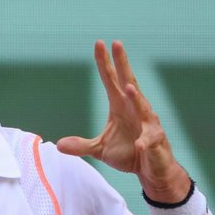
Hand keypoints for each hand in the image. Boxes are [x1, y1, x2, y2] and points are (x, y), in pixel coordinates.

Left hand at [56, 40, 189, 201]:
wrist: (152, 170)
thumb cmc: (129, 153)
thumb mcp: (100, 150)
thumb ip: (81, 146)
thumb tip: (58, 145)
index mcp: (120, 106)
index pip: (111, 80)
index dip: (104, 63)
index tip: (99, 43)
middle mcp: (135, 109)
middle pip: (128, 82)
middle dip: (123, 64)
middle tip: (117, 43)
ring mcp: (147, 124)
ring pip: (142, 107)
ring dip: (135, 98)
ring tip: (128, 87)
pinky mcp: (156, 142)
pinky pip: (150, 140)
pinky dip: (145, 141)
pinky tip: (140, 144)